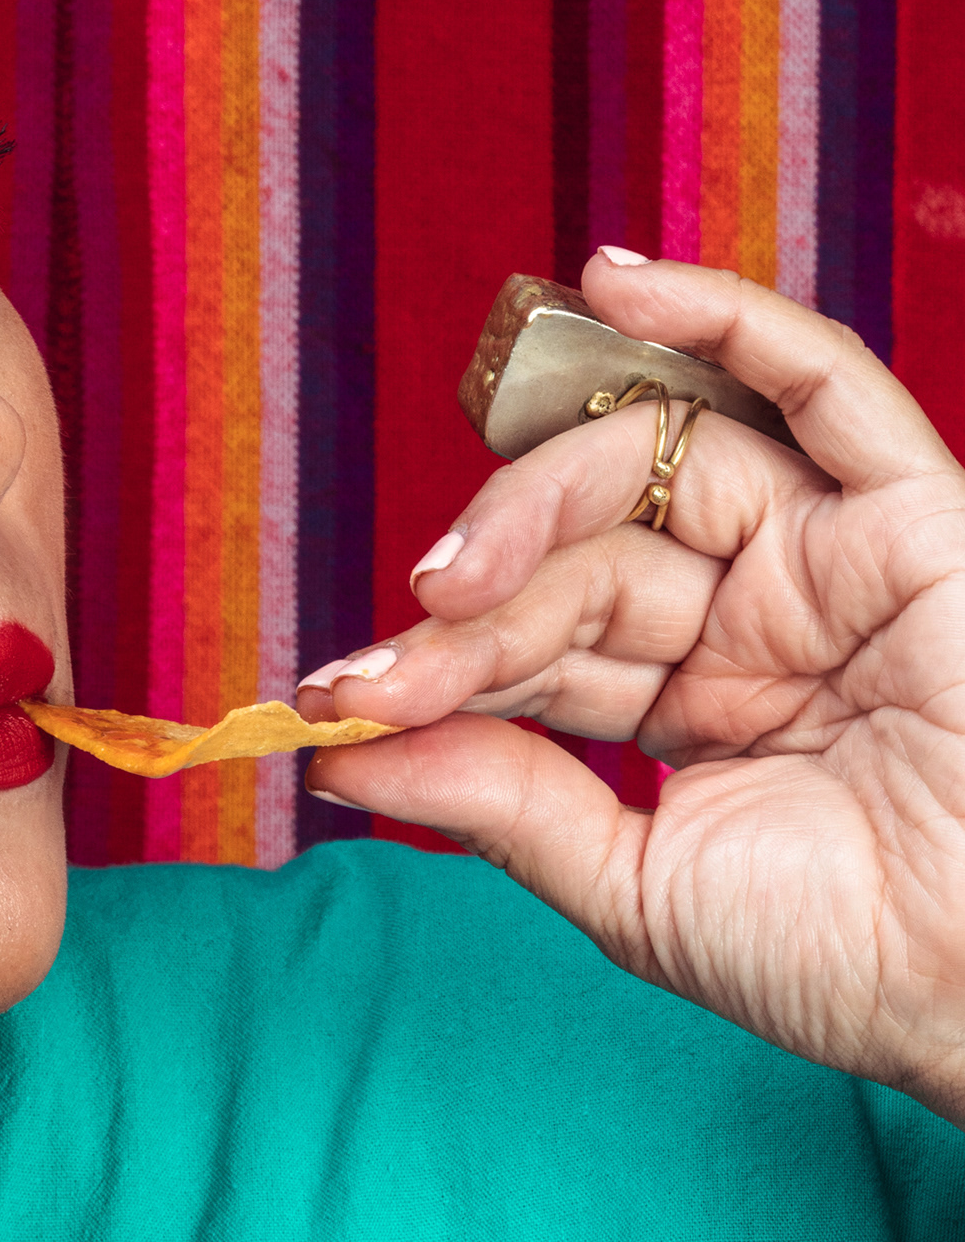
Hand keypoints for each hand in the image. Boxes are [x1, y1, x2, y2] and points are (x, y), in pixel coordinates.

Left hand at [293, 254, 964, 1121]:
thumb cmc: (831, 959)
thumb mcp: (630, 885)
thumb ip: (503, 802)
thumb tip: (347, 753)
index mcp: (693, 703)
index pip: (542, 644)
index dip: (438, 664)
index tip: (334, 706)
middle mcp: (756, 615)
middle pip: (586, 554)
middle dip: (479, 600)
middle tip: (393, 660)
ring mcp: (828, 560)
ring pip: (661, 469)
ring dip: (540, 497)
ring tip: (452, 573)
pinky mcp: (913, 518)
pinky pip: (820, 385)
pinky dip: (725, 321)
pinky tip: (612, 282)